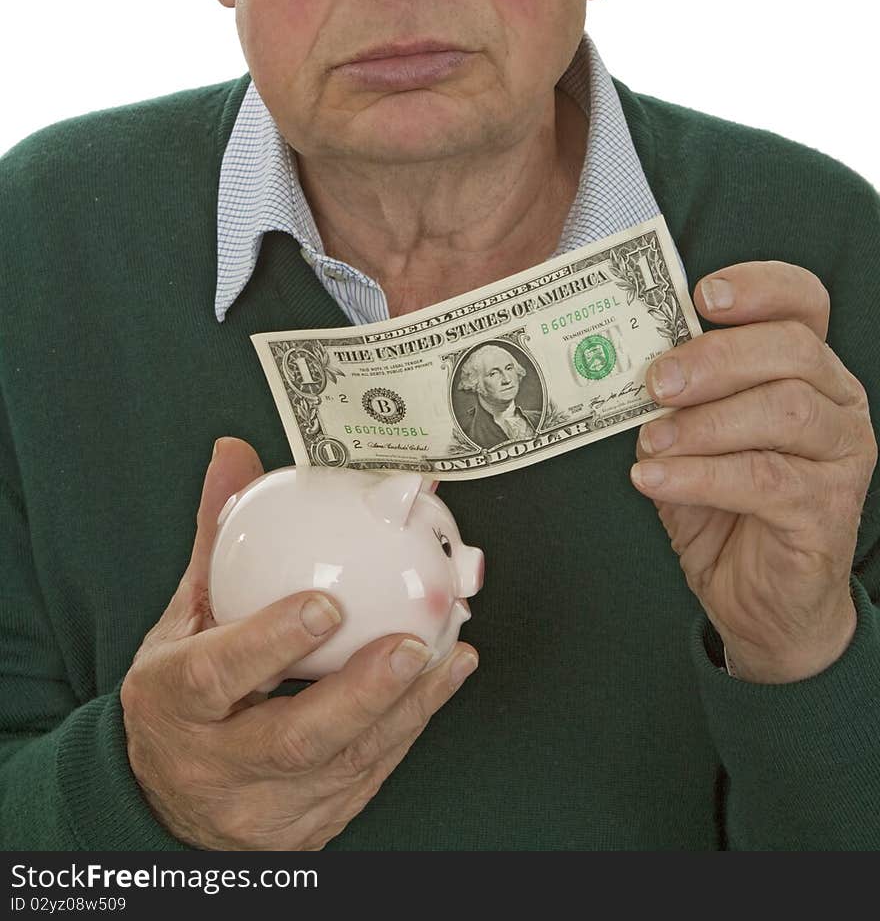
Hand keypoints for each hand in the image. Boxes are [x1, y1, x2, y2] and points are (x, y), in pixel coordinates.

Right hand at [120, 437, 478, 849]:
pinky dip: (410, 728)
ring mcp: (263, 808)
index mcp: (172, 703)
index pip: (216, 676)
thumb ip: (218, 538)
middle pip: (292, 739)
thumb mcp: (184, 616)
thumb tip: (236, 454)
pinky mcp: (307, 827)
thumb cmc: (180, 692)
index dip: (271, 642)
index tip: (325, 604)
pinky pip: (368, 778)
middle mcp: (214, 765)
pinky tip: (441, 680)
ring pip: (344, 765)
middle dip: (361, 692)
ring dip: (404, 708)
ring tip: (445, 654)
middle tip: (411, 642)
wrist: (167, 797)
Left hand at [630, 262, 876, 682]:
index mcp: (809, 367)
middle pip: (792, 350)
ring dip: (706, 422)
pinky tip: (653, 479)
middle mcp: (838, 402)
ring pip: (786, 412)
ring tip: (651, 441)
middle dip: (716, 358)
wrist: (758, 600)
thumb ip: (675, 396)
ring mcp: (843, 455)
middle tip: (656, 381)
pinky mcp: (829, 509)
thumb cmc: (724, 505)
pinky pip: (765, 479)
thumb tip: (627, 361)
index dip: (759, 286)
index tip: (702, 295)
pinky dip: (699, 475)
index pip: (804, 302)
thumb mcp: (691, 436)